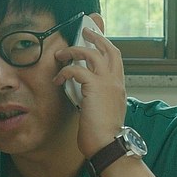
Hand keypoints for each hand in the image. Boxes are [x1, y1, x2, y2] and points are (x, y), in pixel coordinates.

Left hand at [53, 18, 126, 158]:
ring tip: (61, 54)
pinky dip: (65, 71)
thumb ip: (98, 98)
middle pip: (109, 49)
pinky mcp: (95, 87)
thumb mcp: (103, 111)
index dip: (106, 46)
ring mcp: (108, 82)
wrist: (108, 145)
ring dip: (74, 50)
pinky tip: (57, 80)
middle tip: (84, 31)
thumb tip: (85, 93)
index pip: (116, 59)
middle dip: (96, 37)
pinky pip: (77, 69)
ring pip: (92, 53)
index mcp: (119, 87)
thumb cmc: (103, 134)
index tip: (96, 40)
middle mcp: (116, 81)